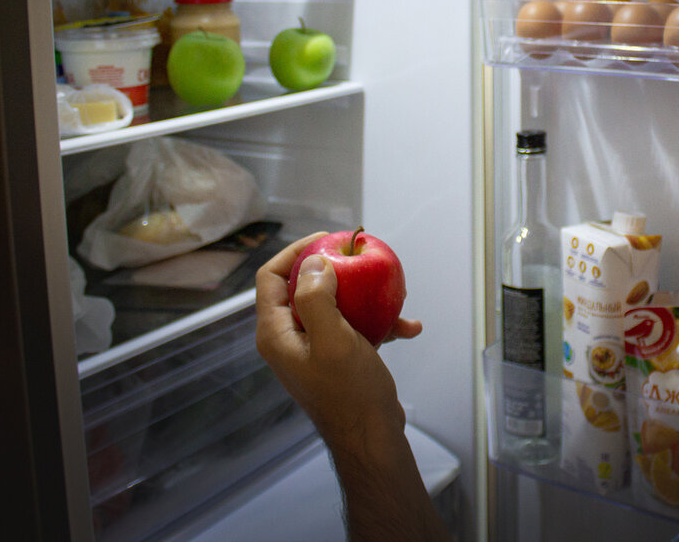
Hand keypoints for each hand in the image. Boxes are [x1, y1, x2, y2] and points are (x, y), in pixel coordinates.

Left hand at [255, 231, 421, 451]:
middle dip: (335, 270)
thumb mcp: (332, 340)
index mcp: (276, 333)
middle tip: (361, 257)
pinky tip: (408, 328)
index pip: (269, 277)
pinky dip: (379, 324)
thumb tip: (313, 263)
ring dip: (365, 298)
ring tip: (394, 294)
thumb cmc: (349, 392)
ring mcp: (314, 350)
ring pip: (334, 306)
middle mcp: (290, 339)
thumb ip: (315, 298)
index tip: (327, 239)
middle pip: (303, 287)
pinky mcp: (338, 359)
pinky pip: (355, 329)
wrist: (372, 439)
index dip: (294, 252)